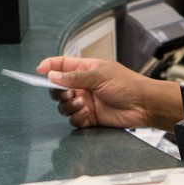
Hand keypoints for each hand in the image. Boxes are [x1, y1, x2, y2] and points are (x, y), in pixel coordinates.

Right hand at [36, 56, 181, 129]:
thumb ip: (74, 77)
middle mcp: (83, 86)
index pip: (62, 65)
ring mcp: (86, 102)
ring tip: (83, 103)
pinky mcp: (90, 117)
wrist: (144, 105)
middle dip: (58, 92)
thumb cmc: (127, 85)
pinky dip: (77, 116)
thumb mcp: (99, 75)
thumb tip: (53, 75)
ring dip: (69, 106)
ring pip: (64, 106)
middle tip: (69, 93)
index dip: (49, 66)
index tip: (39, 70)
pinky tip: (87, 113)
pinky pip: (74, 119)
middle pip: (58, 89)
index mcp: (86, 70)